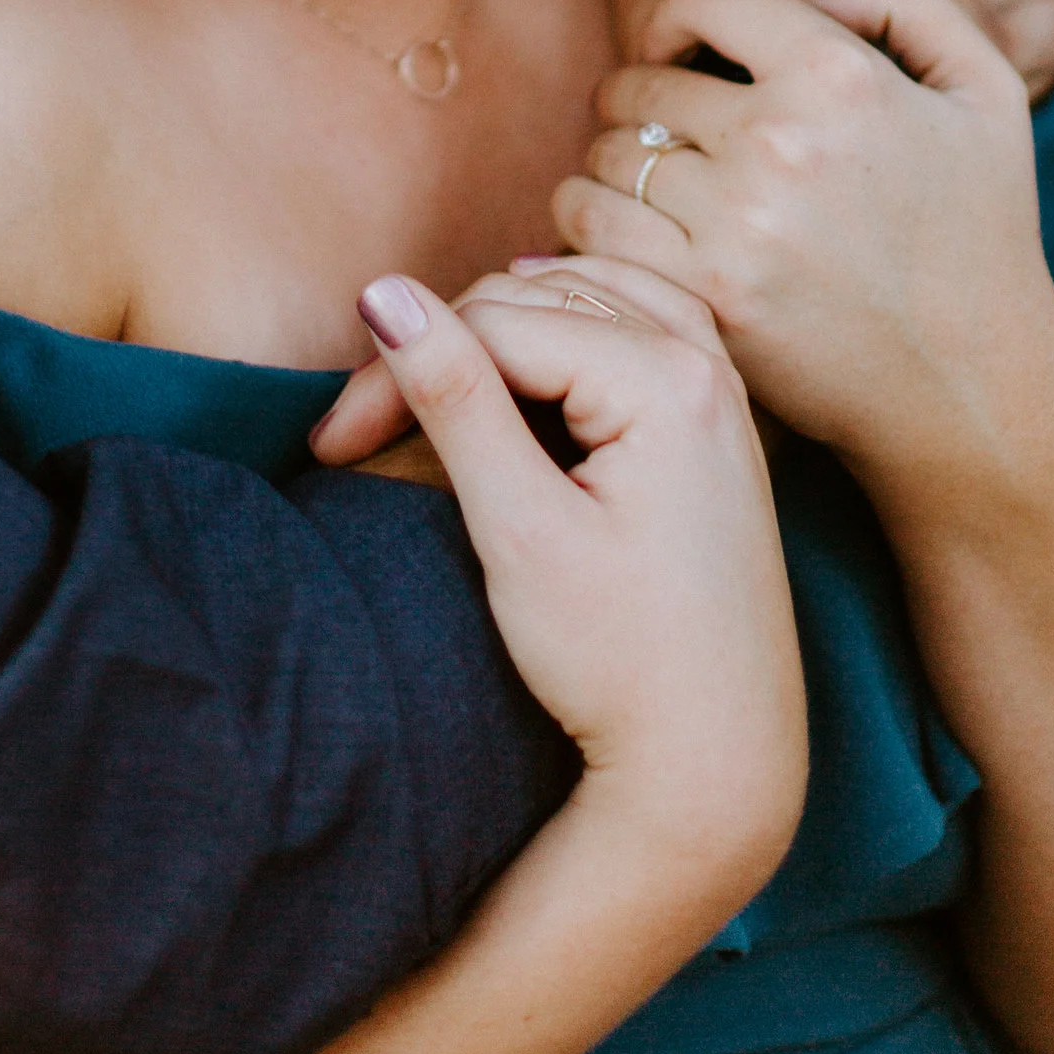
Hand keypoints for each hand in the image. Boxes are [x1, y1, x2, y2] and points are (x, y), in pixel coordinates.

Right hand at [343, 270, 804, 902]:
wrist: (717, 763)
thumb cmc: (620, 665)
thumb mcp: (521, 529)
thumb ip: (454, 398)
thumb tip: (382, 290)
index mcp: (666, 381)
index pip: (492, 324)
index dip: (396, 371)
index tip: (333, 446)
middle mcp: (706, 364)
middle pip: (533, 301)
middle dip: (437, 349)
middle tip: (360, 433)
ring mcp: (721, 391)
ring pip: (581, 297)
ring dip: (497, 328)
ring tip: (426, 388)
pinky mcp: (717, 425)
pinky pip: (637, 321)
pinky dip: (572, 318)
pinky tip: (534, 338)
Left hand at [565, 0, 1053, 495]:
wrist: (975, 389)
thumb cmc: (980, 232)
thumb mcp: (983, 88)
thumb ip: (899, 0)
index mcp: (840, 75)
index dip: (677, 16)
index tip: (679, 52)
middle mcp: (782, 139)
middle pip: (639, 81)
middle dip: (645, 100)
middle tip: (670, 136)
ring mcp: (738, 222)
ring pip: (608, 153)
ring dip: (618, 164)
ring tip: (652, 187)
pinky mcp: (706, 295)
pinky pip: (589, 224)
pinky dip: (589, 220)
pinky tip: (624, 230)